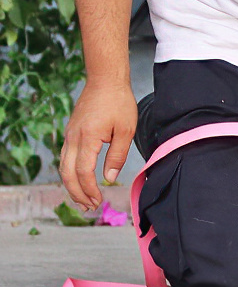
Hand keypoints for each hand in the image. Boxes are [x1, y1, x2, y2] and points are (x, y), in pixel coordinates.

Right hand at [59, 80, 137, 209]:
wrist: (105, 79)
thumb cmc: (118, 101)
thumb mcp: (125, 129)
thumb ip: (117, 156)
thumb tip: (109, 179)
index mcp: (87, 138)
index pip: (83, 172)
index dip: (89, 190)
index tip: (99, 201)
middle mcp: (73, 138)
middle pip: (67, 174)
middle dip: (77, 194)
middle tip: (89, 207)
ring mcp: (70, 134)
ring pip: (63, 166)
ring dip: (72, 185)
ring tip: (83, 199)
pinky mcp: (71, 131)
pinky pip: (66, 157)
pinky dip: (70, 172)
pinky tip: (79, 178)